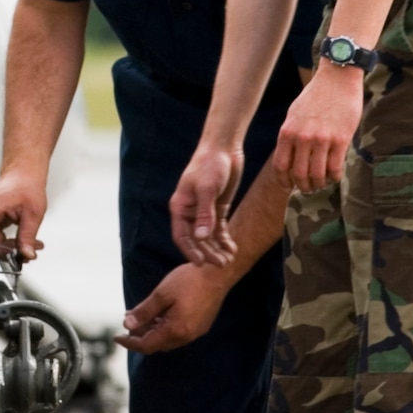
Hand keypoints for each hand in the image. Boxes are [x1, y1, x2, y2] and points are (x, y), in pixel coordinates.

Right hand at [0, 166, 47, 260]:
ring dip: (7, 247)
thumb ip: (27, 237)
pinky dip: (8, 242)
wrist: (25, 176)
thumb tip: (26, 255)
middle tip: (21, 252)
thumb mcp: (32, 215)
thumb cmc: (27, 187)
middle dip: (2, 250)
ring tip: (27, 246)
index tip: (2, 251)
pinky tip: (22, 241)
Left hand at [117, 261, 233, 354]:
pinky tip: (158, 314)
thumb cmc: (189, 281)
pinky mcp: (201, 324)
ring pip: (168, 338)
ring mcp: (195, 331)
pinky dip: (164, 326)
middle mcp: (186, 336)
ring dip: (152, 330)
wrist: (218, 274)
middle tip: (128, 323)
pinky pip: (178, 332)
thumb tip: (127, 325)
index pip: (147, 345)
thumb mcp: (161, 294)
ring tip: (140, 316)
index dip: (130, 343)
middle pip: (157, 344)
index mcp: (175, 330)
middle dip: (140, 336)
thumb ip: (144, 311)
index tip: (117, 337)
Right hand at [169, 143, 241, 264]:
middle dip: (207, 253)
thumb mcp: (208, 189)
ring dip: (216, 249)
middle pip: (196, 239)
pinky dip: (224, 239)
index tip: (201, 264)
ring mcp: (203, 210)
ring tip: (229, 260)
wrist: (223, 148)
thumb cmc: (211, 165)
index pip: (181, 235)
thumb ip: (204, 214)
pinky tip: (232, 248)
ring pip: (208, 236)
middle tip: (222, 264)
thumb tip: (201, 238)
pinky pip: (218, 228)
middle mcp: (189, 211)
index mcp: (180, 206)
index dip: (190, 251)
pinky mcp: (217, 207)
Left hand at [273, 63, 363, 190]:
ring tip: (322, 183)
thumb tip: (289, 158)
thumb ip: (291, 135)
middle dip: (304, 186)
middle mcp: (302, 138)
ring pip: (317, 174)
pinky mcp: (340, 140)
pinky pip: (335, 168)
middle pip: (299, 174)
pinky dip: (334, 177)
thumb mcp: (294, 114)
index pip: (281, 166)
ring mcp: (322, 140)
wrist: (337, 79)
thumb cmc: (315, 96)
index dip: (284, 180)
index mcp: (287, 132)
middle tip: (309, 188)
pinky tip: (335, 175)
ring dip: (319, 184)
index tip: (289, 185)